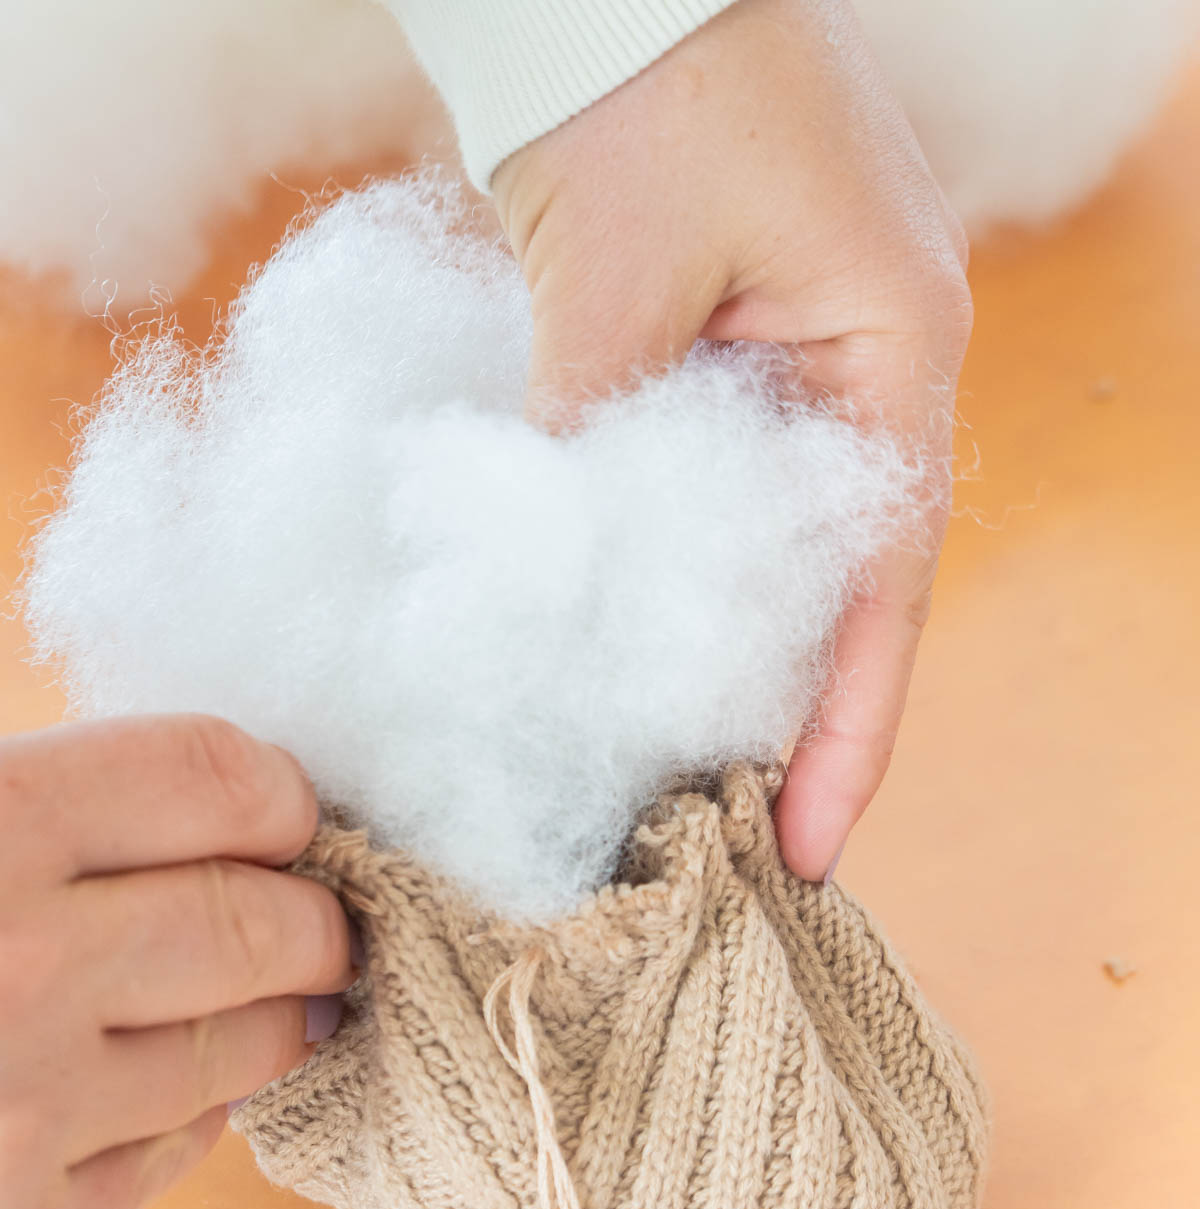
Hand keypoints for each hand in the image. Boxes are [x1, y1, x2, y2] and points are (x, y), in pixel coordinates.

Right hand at [0, 715, 353, 1208]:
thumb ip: (40, 799)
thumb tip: (189, 791)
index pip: (219, 779)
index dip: (274, 795)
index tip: (281, 814)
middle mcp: (28, 963)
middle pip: (265, 922)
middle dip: (310, 919)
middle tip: (312, 920)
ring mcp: (32, 1107)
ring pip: (246, 1046)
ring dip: (276, 1017)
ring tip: (266, 998)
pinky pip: (177, 1150)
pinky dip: (191, 1112)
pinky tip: (159, 1084)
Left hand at [492, 0, 971, 879]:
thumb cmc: (639, 81)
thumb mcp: (612, 282)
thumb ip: (590, 447)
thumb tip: (549, 589)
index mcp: (889, 351)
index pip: (882, 588)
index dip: (846, 731)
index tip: (810, 849)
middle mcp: (865, 368)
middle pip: (838, 588)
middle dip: (782, 718)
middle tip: (724, 845)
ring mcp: (804, 358)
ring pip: (775, 551)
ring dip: (723, 653)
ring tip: (669, 780)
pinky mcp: (735, 349)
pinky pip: (719, 495)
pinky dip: (675, 573)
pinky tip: (625, 651)